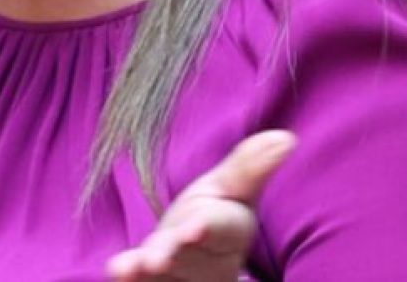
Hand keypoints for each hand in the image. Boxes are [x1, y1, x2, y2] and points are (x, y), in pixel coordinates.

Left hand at [106, 129, 295, 280]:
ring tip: (133, 267)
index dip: (208, 230)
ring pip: (170, 279)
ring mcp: (184, 279)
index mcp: (230, 233)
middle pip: (192, 260)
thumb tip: (287, 137)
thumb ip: (251, 165)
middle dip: (176, 257)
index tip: (195, 227)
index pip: (223, 231)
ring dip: (151, 275)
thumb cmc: (213, 215)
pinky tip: (119, 271)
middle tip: (158, 258)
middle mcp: (210, 264)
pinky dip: (132, 278)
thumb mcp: (231, 188)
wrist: (190, 255)